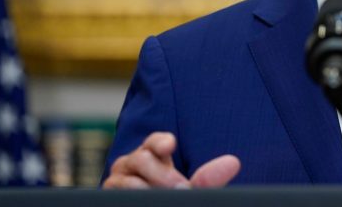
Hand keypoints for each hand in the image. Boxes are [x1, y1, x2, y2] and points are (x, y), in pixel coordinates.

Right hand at [102, 132, 240, 188]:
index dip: (161, 142)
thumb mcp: (192, 190)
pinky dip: (131, 194)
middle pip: (142, 158)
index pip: (155, 142)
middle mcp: (134, 163)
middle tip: (181, 187)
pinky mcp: (108, 195)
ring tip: (164, 196)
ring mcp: (119, 179)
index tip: (171, 146)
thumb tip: (233, 162)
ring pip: (128, 178)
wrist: (156, 206)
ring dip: (147, 188)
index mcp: (155, 155)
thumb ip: (207, 179)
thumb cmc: (172, 197)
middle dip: (162, 173)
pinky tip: (144, 198)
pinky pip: (115, 190)